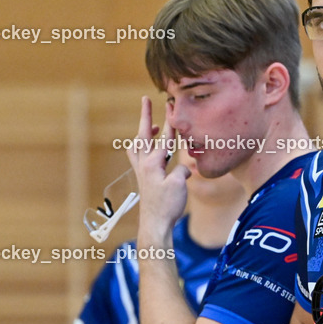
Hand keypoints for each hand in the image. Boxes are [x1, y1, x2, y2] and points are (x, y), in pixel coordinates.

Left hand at [126, 96, 189, 238]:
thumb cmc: (167, 206)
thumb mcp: (179, 185)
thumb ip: (181, 169)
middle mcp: (144, 164)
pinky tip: (152, 151)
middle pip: (144, 134)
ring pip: (138, 145)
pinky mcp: (143, 179)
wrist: (155, 224)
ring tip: (153, 127)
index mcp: (153, 163)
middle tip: (145, 100)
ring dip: (144, 133)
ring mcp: (141, 171)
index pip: (165, 137)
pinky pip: (138, 156)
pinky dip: (143, 147)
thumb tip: (183, 166)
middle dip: (146, 116)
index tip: (172, 104)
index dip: (171, 121)